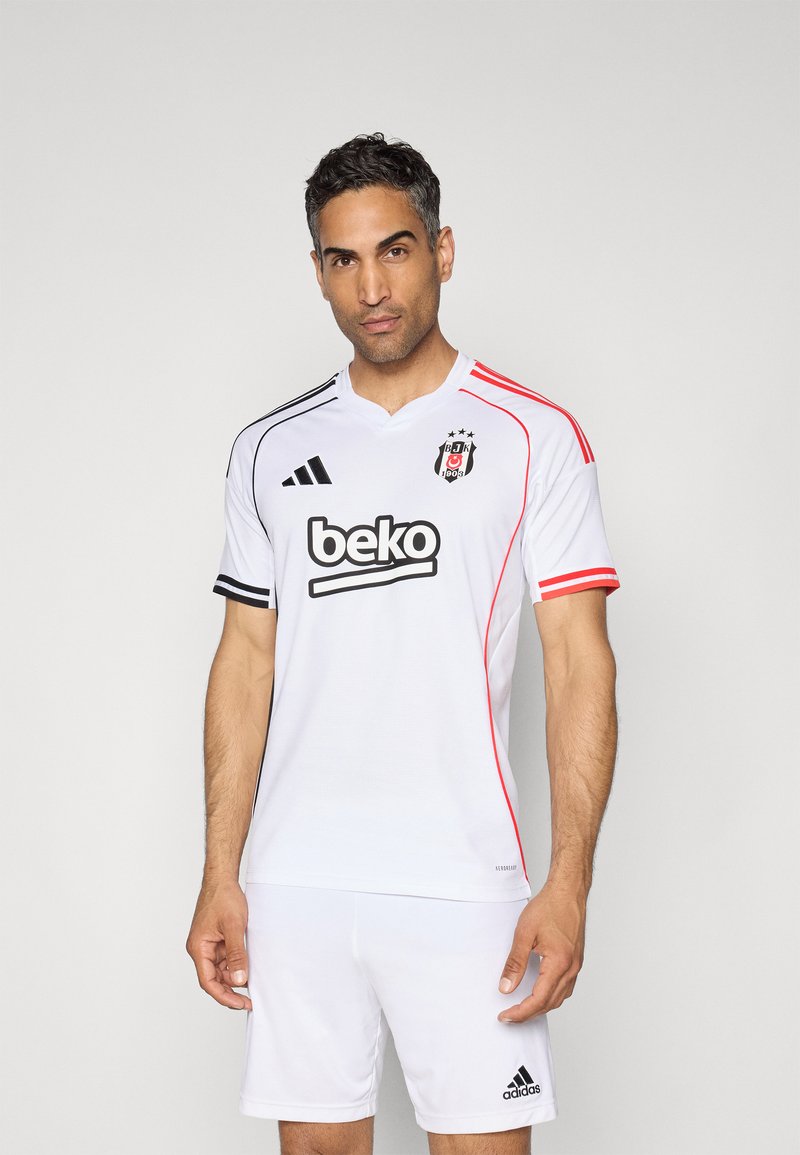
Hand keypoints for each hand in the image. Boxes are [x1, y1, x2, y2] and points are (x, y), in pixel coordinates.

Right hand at [186, 878, 252, 1009]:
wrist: (222, 879)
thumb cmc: (224, 898)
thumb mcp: (234, 927)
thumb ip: (237, 954)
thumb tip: (240, 979)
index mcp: (198, 948)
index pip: (208, 981)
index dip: (223, 996)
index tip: (240, 1003)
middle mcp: (200, 949)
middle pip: (213, 979)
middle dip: (230, 991)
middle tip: (249, 1001)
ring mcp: (208, 946)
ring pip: (220, 970)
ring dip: (233, 978)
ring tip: (252, 984)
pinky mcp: (216, 941)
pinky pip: (224, 960)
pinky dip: (235, 966)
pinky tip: (247, 970)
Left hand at [496, 882, 585, 1022]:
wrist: (568, 892)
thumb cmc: (549, 907)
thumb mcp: (524, 933)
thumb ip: (515, 963)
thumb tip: (506, 986)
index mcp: (559, 963)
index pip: (539, 999)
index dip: (521, 1012)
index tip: (506, 1015)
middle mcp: (571, 968)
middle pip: (550, 1003)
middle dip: (529, 1013)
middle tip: (509, 1015)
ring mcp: (576, 965)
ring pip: (560, 998)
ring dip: (541, 1006)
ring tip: (522, 1007)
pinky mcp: (576, 961)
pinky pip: (565, 987)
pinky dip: (551, 995)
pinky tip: (540, 992)